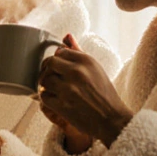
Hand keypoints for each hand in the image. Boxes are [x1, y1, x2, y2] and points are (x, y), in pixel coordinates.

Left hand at [38, 34, 133, 148]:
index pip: (60, 52)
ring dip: (46, 85)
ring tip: (53, 89)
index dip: (57, 60)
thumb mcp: (96, 69)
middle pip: (49, 63)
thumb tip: (66, 36)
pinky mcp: (62, 105)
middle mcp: (76, 72)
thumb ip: (78, 52)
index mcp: (86, 61)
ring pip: (44, 80)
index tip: (60, 68)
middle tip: (52, 78)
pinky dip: (47, 98)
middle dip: (48, 70)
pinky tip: (55, 100)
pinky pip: (44, 96)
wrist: (112, 119)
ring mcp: (68, 89)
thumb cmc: (105, 94)